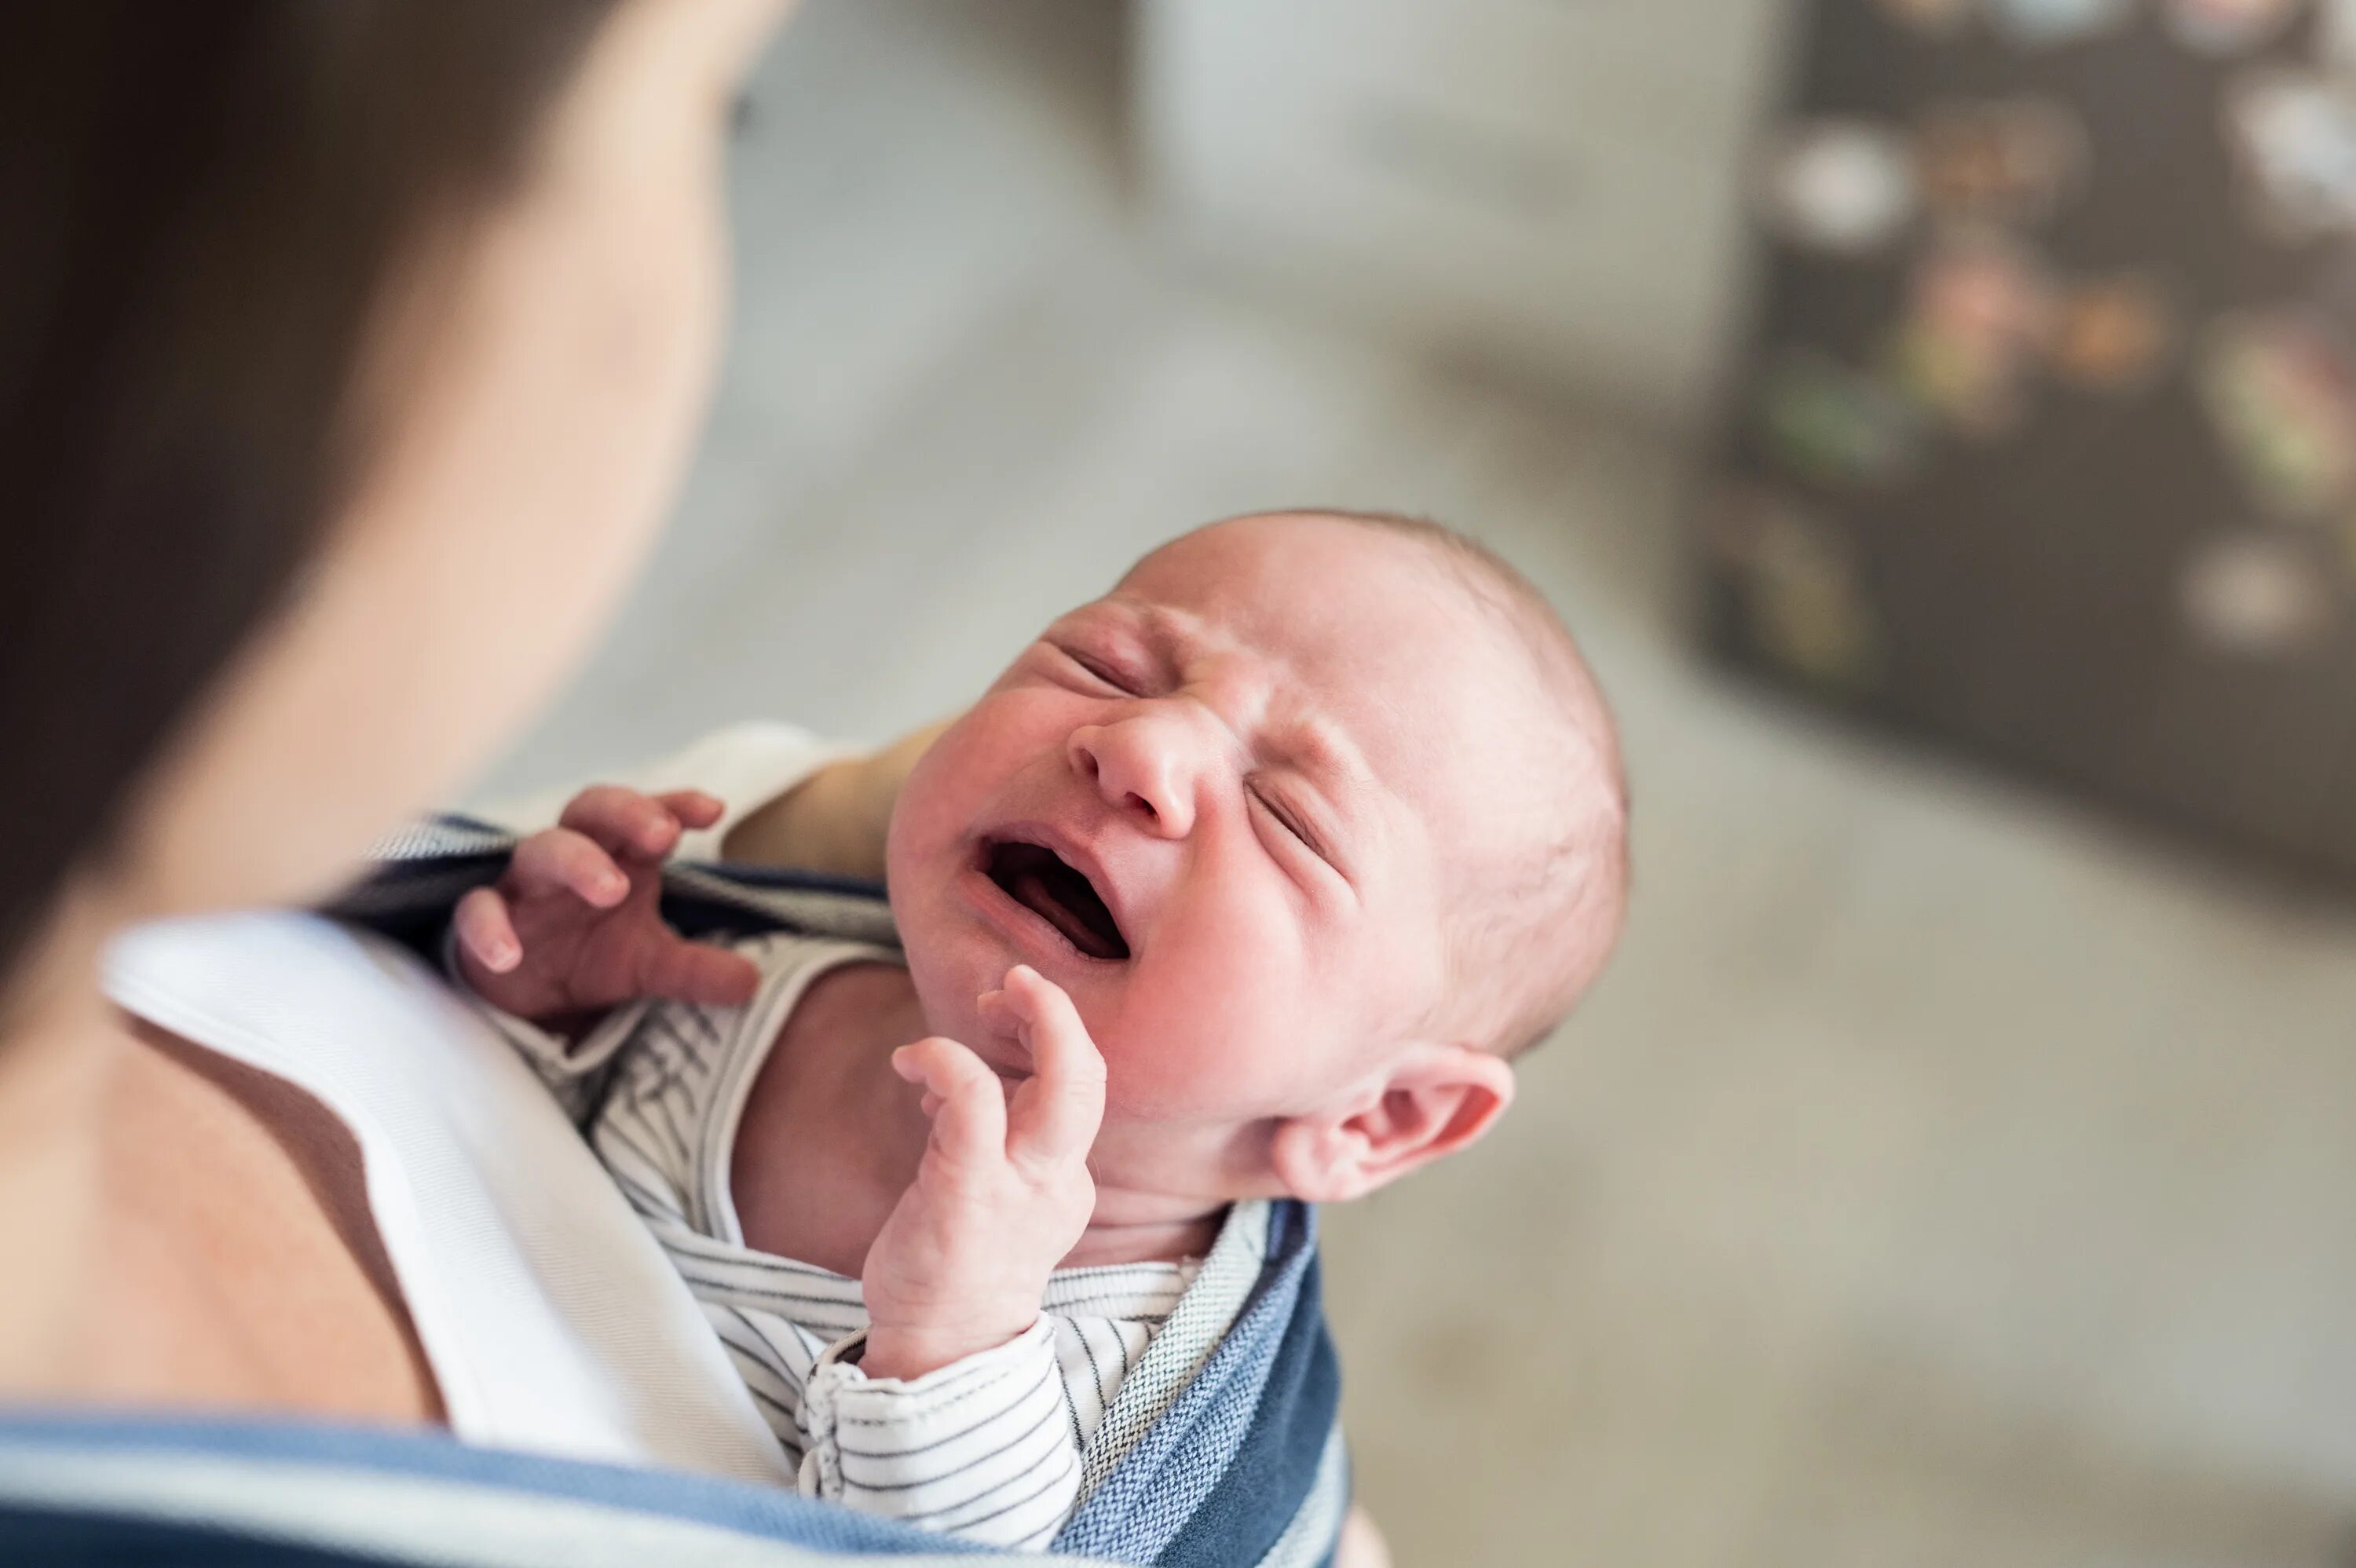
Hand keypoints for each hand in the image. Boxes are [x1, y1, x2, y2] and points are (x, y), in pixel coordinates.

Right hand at [453, 785, 760, 1022]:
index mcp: (619, 857)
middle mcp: (572, 858)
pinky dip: (489, 928)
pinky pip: (478, 910)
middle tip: (663, 835)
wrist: (525, 997)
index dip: (676, 804)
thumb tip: (753, 983)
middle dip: (627, 813)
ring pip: (541, 850)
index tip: (713, 810)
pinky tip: (509, 955)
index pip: (648, 816)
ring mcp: (525, 887)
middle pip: (592, 810)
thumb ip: (697, 970)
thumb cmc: (590, 955)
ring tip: (612, 888)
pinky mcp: (481, 921)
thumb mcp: (651, 966)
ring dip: (576, 861)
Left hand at [860, 966, 1104, 1380]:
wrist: (938, 1350)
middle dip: (1061, 1013)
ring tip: (980, 1005)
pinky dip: (946, 1059)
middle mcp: (1057, 1179)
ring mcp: (1020, 1188)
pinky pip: (975, 1100)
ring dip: (1028, 1019)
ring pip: (1059, 1084)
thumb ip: (984, 1137)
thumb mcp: (987, 1195)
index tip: (1003, 1017)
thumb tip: (950, 1083)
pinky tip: (910, 1061)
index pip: (1080, 1088)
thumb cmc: (955, 1268)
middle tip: (1019, 979)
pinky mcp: (970, 1194)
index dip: (1049, 1036)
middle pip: (1091, 1078)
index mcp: (1063, 1178)